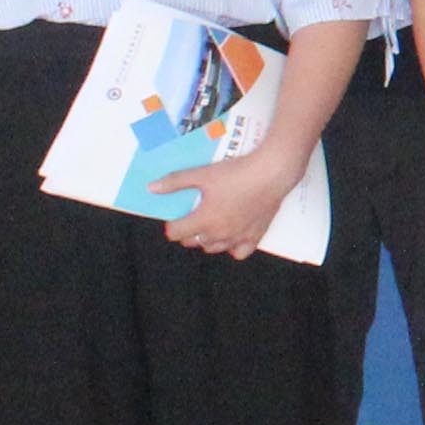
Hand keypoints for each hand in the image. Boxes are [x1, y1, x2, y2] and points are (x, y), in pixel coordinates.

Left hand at [154, 143, 302, 260]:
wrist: (272, 172)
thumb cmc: (237, 173)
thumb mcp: (202, 174)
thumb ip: (175, 182)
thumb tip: (152, 188)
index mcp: (203, 220)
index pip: (176, 233)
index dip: (171, 224)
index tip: (175, 215)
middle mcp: (219, 233)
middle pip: (193, 242)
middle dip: (188, 231)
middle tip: (192, 215)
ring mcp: (238, 237)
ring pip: (214, 248)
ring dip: (207, 239)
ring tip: (209, 224)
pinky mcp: (255, 235)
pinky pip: (239, 252)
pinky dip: (233, 247)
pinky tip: (232, 235)